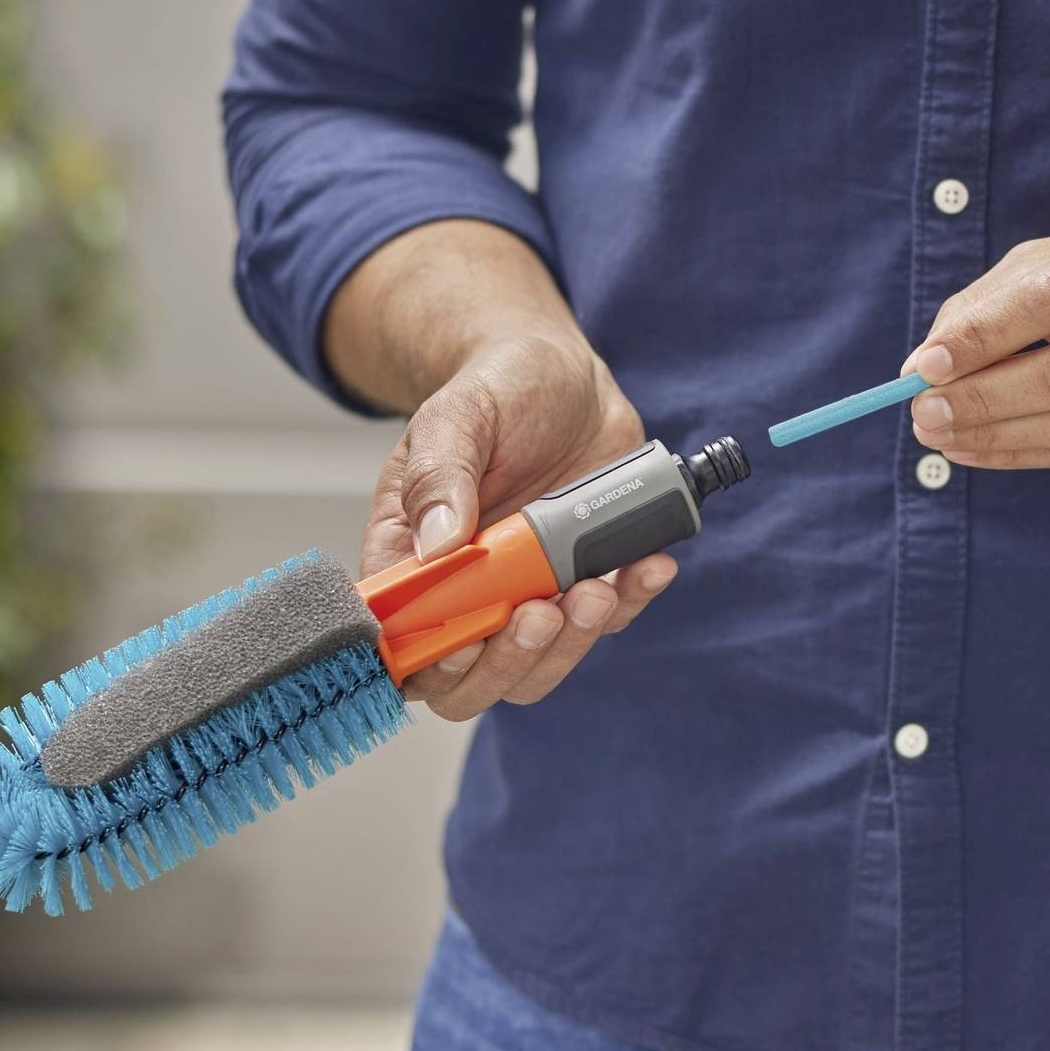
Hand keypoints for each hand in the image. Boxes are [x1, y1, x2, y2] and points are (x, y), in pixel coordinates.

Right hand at [361, 332, 680, 718]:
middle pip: (470, 677)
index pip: (401, 639)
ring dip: (571, 644)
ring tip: (597, 591)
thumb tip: (439, 543)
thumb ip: (440, 476)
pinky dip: (631, 602)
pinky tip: (648, 566)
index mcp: (412, 554)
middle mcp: (467, 587)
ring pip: (539, 664)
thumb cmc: (495, 389)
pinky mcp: (583, 579)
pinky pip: (606, 619)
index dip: (428, 659)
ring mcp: (527, 590)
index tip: (466, 639)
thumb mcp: (458, 415)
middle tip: (543, 613)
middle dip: (508, 661)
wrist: (564, 373)